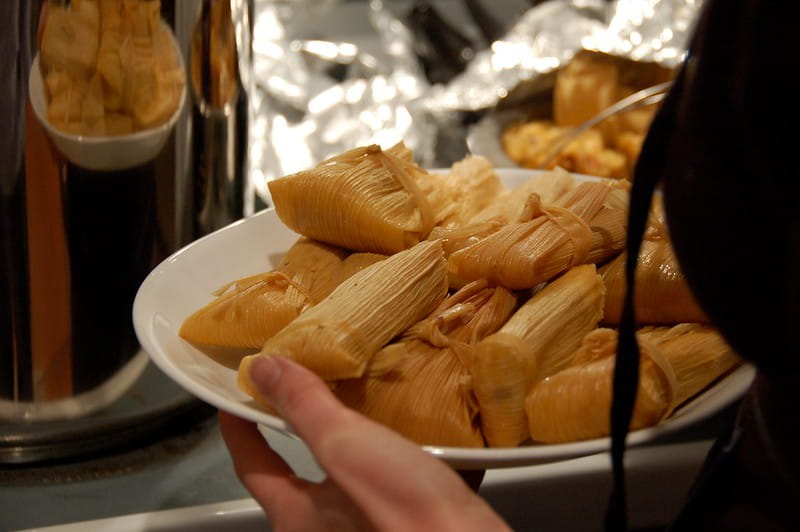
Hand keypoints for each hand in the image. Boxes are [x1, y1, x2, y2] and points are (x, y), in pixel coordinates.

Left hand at [219, 355, 509, 531]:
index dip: (239, 429)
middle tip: (316, 380)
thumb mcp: (347, 449)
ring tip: (377, 392)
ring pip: (361, 470)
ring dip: (369, 434)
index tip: (236, 398)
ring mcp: (372, 526)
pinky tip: (433, 425)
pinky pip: (405, 479)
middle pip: (309, 466)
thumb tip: (265, 370)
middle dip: (313, 424)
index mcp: (300, 519)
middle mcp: (330, 531)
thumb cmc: (409, 517)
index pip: (253, 467)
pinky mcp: (414, 519)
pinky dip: (415, 451)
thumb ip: (306, 408)